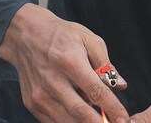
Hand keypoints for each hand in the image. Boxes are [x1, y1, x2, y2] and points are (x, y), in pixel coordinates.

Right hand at [0, 3, 129, 122]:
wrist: (25, 35)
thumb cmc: (60, 35)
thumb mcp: (87, 38)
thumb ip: (105, 63)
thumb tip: (121, 86)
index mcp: (69, 60)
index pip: (95, 91)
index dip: (112, 108)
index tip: (124, 120)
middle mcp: (53, 80)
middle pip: (81, 112)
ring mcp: (40, 94)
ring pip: (68, 121)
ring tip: (98, 118)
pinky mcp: (32, 103)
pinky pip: (54, 122)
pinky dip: (69, 122)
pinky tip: (79, 116)